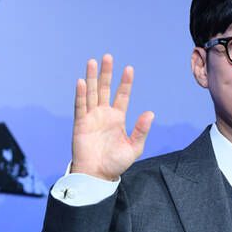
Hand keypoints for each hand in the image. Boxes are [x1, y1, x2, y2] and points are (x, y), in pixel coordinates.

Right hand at [71, 54, 154, 179]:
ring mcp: (91, 117)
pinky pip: (80, 106)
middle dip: (106, 73)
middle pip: (105, 89)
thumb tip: (150, 113)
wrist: (98, 175)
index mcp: (118, 118)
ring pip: (91, 93)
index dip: (125, 83)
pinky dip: (81, 94)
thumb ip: (141, 130)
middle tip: (107, 56)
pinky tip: (82, 82)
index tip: (129, 68)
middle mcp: (104, 114)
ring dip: (92, 77)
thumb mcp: (134, 147)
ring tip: (92, 62)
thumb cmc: (116, 163)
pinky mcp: (80, 123)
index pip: (122, 96)